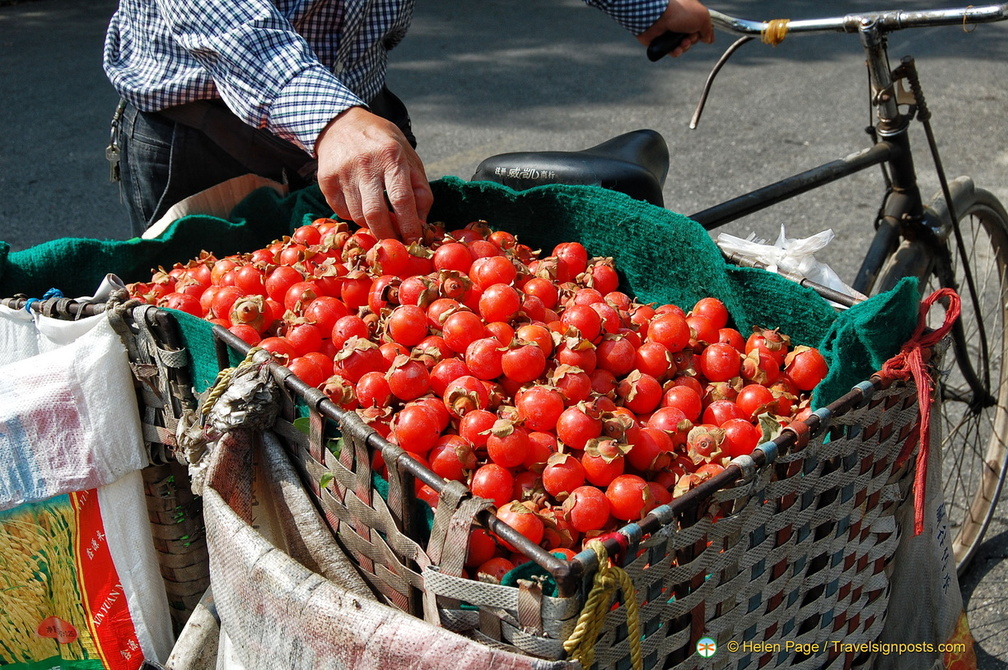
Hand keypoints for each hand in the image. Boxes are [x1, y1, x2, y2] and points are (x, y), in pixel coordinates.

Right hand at [315, 106, 432, 241]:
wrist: (341, 124)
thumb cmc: (383, 144)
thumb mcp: (408, 157)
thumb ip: (420, 189)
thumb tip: (422, 224)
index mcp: (391, 156)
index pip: (402, 200)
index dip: (409, 226)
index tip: (415, 241)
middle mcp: (365, 164)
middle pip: (376, 214)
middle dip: (388, 235)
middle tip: (395, 243)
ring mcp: (343, 172)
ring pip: (358, 216)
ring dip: (371, 225)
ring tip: (380, 219)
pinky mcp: (326, 180)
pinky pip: (342, 212)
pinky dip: (354, 215)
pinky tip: (360, 204)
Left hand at [637, 0, 714, 57]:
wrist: (657, 17)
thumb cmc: (680, 13)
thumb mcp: (702, 17)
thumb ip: (708, 28)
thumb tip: (708, 39)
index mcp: (690, 12)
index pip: (701, 25)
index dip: (705, 33)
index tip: (707, 39)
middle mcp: (680, 21)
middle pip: (693, 37)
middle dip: (693, 40)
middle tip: (690, 37)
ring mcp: (671, 31)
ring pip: (683, 45)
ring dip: (685, 47)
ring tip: (682, 43)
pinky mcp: (662, 41)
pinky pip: (673, 51)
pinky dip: (676, 52)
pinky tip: (675, 49)